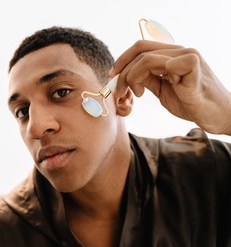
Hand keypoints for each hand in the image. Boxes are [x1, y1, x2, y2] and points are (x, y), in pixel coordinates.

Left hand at [110, 40, 230, 134]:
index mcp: (172, 55)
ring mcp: (187, 57)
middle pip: (140, 51)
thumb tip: (129, 77)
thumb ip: (149, 81)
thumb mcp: (163, 91)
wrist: (217, 116)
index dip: (123, 59)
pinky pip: (167, 64)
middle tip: (119, 92)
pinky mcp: (194, 66)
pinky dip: (153, 77)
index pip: (141, 47)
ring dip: (133, 77)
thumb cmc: (192, 103)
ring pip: (148, 58)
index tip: (112, 75)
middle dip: (123, 73)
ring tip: (138, 94)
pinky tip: (156, 91)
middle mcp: (179, 52)